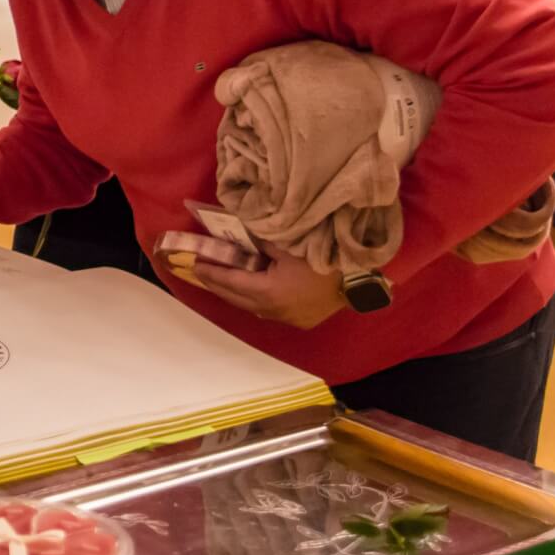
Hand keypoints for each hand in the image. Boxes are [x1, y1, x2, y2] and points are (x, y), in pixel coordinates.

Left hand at [191, 240, 346, 328]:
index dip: (211, 272)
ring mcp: (288, 319)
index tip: (194, 264)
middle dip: (218, 284)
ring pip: (252, 306)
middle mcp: (273, 311)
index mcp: (268, 292)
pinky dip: (255, 299)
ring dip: (236, 293)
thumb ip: (260, 240)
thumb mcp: (287, 243)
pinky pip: (269, 310)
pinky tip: (250, 289)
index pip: (230, 281)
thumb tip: (241, 234)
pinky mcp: (301, 320)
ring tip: (222, 279)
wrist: (360, 278)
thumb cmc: (323, 257)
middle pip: (237, 298)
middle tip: (202, 271)